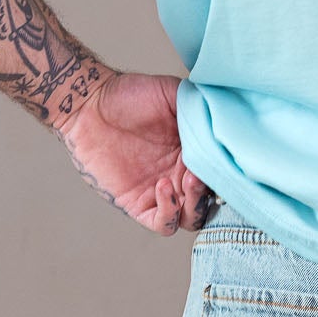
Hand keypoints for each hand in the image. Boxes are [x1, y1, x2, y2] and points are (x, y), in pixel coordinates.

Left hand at [55, 70, 213, 232]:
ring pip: (193, 217)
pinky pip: (163, 224)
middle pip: (212, 201)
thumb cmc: (129, 95)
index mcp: (195, 152)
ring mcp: (161, 191)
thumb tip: (225, 120)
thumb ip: (201, 106)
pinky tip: (162, 186)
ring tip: (187, 179)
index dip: (226, 171)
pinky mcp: (137, 204)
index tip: (221, 158)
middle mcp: (181, 175)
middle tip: (202, 172)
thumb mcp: (173, 93)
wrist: (91, 104)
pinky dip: (169, 212)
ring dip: (196, 204)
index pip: (223, 174)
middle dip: (212, 191)